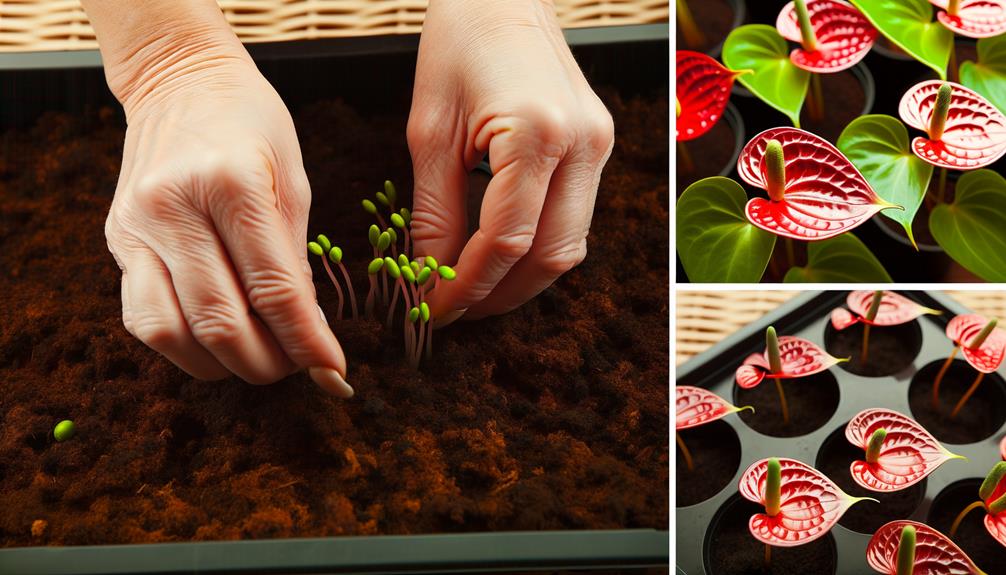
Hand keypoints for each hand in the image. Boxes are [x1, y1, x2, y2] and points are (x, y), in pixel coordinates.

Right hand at [102, 34, 350, 395]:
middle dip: (267, 363)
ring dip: (220, 365)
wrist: (180, 81)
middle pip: (220, 322)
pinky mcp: (117, 241)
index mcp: (231, 185)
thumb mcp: (293, 181)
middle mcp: (174, 209)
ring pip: (169, 332)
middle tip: (299, 369)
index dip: (307, 343)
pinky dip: (181, 345)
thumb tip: (307, 332)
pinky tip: (214, 341)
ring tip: (257, 360)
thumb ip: (295, 259)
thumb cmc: (252, 126)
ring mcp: (136, 227)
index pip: (273, 290)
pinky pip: (141, 316)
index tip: (335, 372)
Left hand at [407, 0, 614, 319]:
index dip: (467, 285)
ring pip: (571, 246)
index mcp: (537, 132)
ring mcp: (599, 145)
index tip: (434, 309)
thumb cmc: (456, 47)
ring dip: (524, 279)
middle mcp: (582, 143)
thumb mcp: (429, 132)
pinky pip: (576, 219)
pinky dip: (540, 249)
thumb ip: (433, 212)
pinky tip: (504, 257)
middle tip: (456, 312)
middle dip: (500, 295)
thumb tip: (431, 277)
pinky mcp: (599, 146)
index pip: (506, 239)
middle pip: (550, 255)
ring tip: (477, 293)